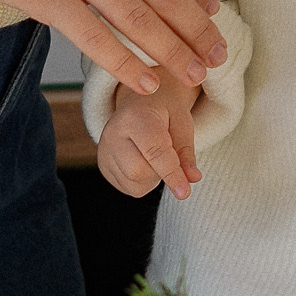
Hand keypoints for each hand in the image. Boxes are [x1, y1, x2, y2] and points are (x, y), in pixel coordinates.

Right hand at [97, 80, 200, 201]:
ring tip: (155, 156)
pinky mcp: (103, 166)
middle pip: (138, 172)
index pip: (154, 151)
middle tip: (168, 154)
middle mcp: (113, 133)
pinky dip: (143, 183)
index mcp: (135, 116)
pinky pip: (128, 188)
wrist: (141, 103)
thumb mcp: (182, 123)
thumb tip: (193, 178)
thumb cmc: (164, 111)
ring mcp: (104, 151)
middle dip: (160, 173)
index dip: (171, 174)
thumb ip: (186, 152)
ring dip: (153, 179)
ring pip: (133, 184)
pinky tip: (144, 163)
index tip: (184, 193)